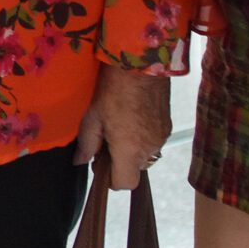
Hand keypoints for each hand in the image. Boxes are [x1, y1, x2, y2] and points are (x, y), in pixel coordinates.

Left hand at [74, 64, 170, 190]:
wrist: (141, 64)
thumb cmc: (113, 89)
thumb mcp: (92, 117)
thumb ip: (86, 145)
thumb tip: (80, 161)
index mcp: (130, 150)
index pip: (125, 183)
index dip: (111, 179)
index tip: (100, 164)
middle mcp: (150, 148)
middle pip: (135, 169)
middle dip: (120, 161)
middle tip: (106, 139)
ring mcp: (162, 138)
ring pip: (145, 155)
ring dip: (132, 149)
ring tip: (119, 126)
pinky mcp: (168, 126)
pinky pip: (154, 142)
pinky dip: (143, 137)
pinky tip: (132, 118)